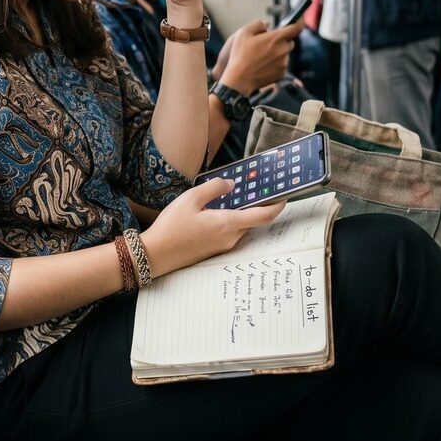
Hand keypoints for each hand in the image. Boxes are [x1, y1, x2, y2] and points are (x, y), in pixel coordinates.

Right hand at [138, 178, 285, 276]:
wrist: (155, 255)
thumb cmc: (171, 227)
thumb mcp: (191, 199)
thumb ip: (214, 188)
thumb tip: (230, 185)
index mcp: (227, 223)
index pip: (263, 216)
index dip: (277, 206)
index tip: (284, 197)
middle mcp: (230, 238)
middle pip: (251, 220)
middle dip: (253, 206)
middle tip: (249, 190)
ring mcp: (222, 246)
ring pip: (239, 227)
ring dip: (238, 214)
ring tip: (225, 199)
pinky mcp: (214, 251)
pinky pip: (228, 234)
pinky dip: (227, 222)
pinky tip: (211, 214)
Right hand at [218, 20, 301, 93]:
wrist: (239, 79)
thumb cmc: (240, 55)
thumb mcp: (243, 33)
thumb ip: (258, 24)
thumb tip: (266, 24)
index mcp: (275, 38)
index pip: (296, 27)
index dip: (299, 22)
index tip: (299, 20)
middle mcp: (283, 50)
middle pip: (289, 41)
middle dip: (281, 41)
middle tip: (266, 44)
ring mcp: (283, 63)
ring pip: (285, 54)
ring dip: (277, 53)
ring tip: (261, 57)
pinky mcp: (282, 74)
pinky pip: (282, 65)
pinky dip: (275, 64)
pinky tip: (262, 65)